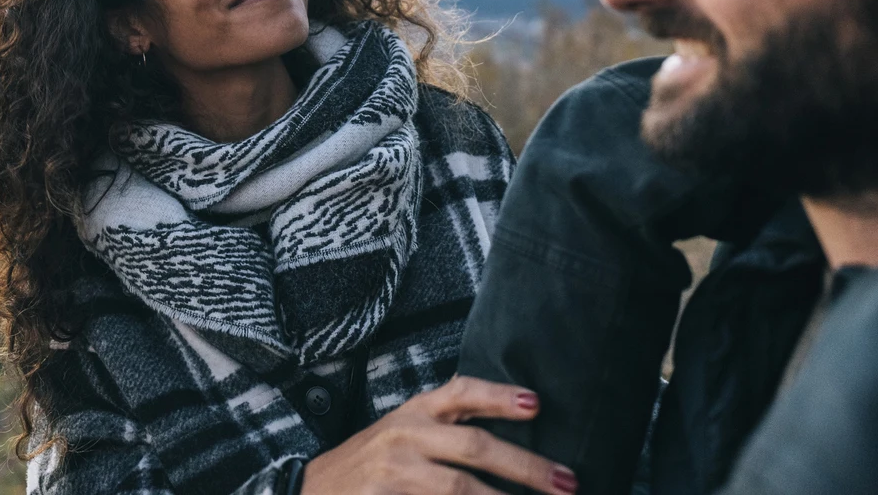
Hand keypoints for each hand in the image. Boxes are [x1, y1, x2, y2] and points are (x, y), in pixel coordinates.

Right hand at [300, 376, 574, 494]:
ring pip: (460, 490)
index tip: (537, 404)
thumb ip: (446, 426)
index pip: (462, 393)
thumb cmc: (370, 463)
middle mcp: (405, 437)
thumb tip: (512, 426)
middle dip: (526, 467)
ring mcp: (394, 475)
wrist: (311, 492)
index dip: (499, 396)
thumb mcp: (403, 430)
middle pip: (474, 447)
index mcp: (413, 412)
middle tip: (566, 483)